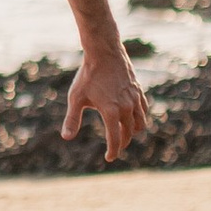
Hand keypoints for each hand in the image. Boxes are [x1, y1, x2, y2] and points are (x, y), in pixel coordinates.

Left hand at [62, 48, 153, 164]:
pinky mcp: (138, 91)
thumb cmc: (88, 75)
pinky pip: (143, 110)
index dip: (113, 151)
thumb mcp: (76, 98)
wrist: (104, 52)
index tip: (109, 158)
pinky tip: (132, 119)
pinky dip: (139, 118)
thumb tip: (66, 138)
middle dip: (122, 143)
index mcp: (111, 111)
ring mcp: (135, 99)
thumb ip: (72, 119)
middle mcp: (127, 107)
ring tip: (123, 135)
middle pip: (129, 133)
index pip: (115, 139)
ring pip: (140, 123)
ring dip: (133, 132)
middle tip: (115, 148)